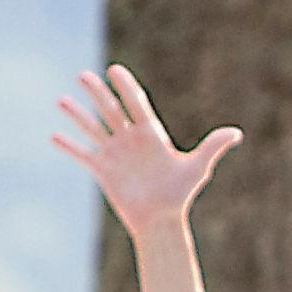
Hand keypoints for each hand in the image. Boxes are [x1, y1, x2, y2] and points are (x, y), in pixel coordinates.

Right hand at [49, 65, 236, 234]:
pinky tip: (54, 136)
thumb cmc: (180, 194)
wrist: (162, 221)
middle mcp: (130, 140)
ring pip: (94, 129)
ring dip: (78, 115)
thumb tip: (237, 133)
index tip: (114, 70)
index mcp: (151, 135)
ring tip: (61, 100)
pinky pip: (83, 156)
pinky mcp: (104, 171)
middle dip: (98, 94)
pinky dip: (69, 147)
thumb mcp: (197, 168)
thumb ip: (213, 147)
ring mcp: (115, 154)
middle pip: (111, 111)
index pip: (136, 104)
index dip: (126, 87)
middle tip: (84, 75)